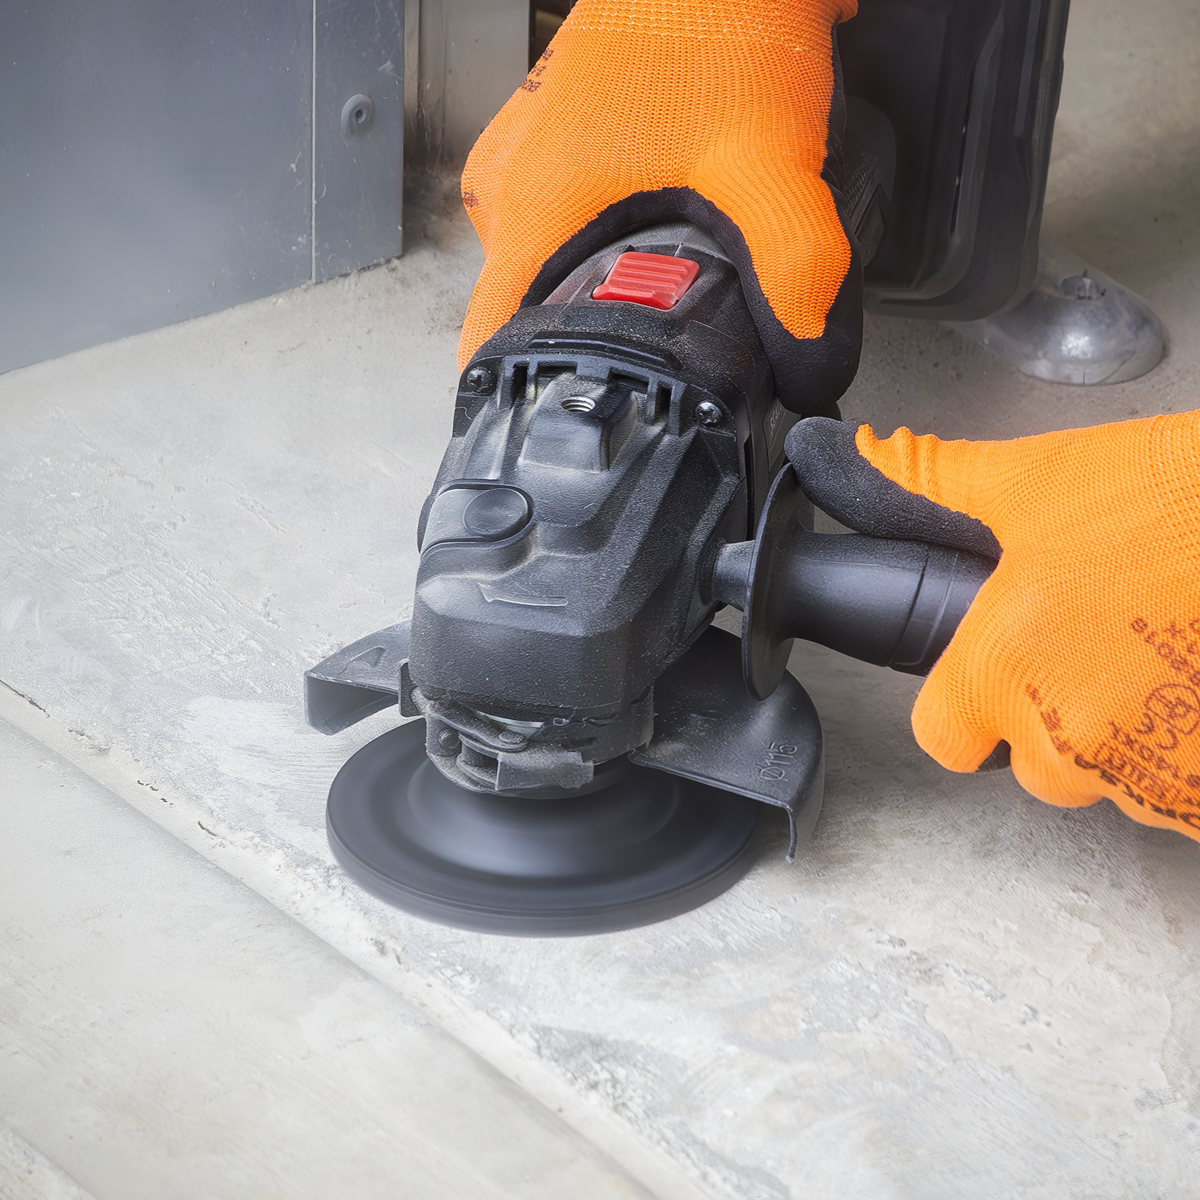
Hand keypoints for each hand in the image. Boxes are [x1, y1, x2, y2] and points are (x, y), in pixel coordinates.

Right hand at [458, 0, 861, 414]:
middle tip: (635, 366)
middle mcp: (516, 183)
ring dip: (586, 287)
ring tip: (647, 302)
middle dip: (576, 343)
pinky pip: (564, 209)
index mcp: (534, 208)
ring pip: (542, 255)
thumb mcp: (766, 164)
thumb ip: (795, 271)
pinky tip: (656, 235)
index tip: (544, 429)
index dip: (515, 396)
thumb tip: (809, 366)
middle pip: (523, 305)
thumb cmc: (714, 18)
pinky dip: (599, 236)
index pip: (489, 338)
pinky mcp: (565, 130)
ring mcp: (534, 150)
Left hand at [786, 413, 1199, 841]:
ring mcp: (1145, 773)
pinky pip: (1181, 799)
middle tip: (1090, 653)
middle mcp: (1063, 735)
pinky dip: (1185, 756)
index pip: (942, 736)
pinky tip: (1194, 689)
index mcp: (1000, 668)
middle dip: (1050, 721)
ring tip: (1159, 658)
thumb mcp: (1038, 480)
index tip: (987, 679)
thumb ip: (940, 478)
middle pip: (1029, 766)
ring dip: (1125, 738)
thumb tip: (868, 450)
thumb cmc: (1166, 495)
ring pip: (1110, 782)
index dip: (960, 709)